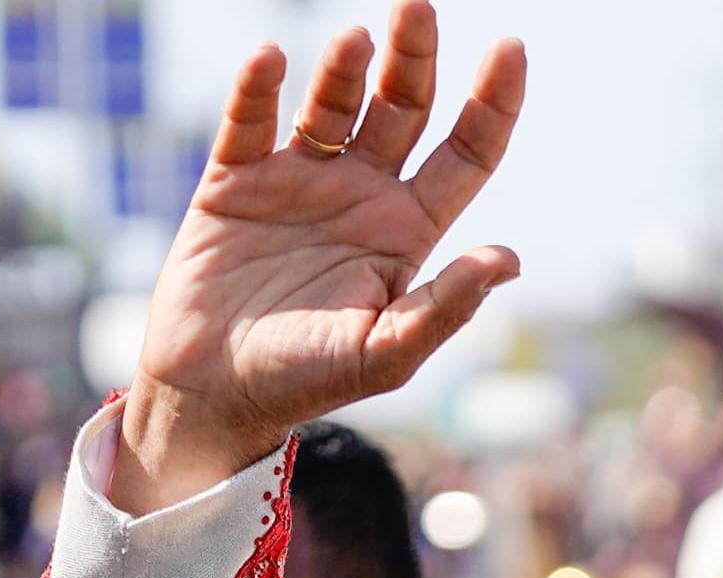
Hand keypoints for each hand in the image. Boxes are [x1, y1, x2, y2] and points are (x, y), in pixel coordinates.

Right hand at [116, 1, 526, 511]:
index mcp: (409, 230)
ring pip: (331, 105)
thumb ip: (444, 308)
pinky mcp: (234, 182)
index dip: (492, 102)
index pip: (466, 152)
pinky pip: (249, 121)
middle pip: (402, 108)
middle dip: (415, 58)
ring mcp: (298, 181)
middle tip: (418, 8)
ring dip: (343, 69)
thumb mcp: (385, 354)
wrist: (212, 394)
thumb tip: (510, 259)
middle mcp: (361, 194)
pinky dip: (258, 89)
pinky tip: (271, 60)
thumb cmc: (306, 381)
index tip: (511, 47)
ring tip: (356, 41)